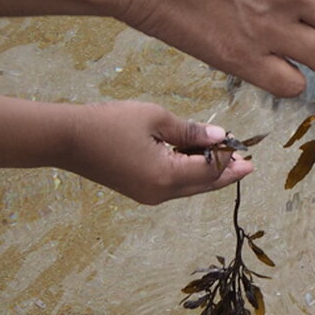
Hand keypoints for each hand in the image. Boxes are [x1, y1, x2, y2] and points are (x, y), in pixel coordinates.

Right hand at [61, 101, 252, 204]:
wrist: (66, 139)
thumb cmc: (109, 123)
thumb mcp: (156, 119)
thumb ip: (191, 131)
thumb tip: (220, 137)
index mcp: (166, 176)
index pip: (210, 170)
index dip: (229, 158)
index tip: (244, 148)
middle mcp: (159, 192)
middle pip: (204, 185)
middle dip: (226, 173)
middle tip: (247, 164)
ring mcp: (148, 195)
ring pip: (190, 188)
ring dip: (208, 174)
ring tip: (227, 159)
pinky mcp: (139, 191)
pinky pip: (174, 186)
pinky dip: (190, 175)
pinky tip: (197, 160)